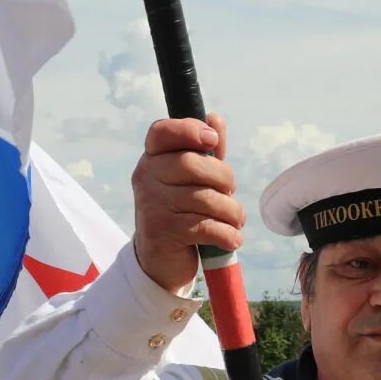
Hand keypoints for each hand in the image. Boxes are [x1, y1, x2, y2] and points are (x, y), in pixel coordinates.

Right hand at [131, 114, 241, 293]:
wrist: (160, 261)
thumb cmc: (182, 212)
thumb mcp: (194, 180)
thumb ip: (206, 151)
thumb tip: (215, 118)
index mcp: (152, 158)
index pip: (161, 132)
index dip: (188, 129)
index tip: (212, 140)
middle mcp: (146, 177)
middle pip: (193, 164)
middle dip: (224, 179)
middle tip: (230, 194)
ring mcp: (152, 205)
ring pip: (206, 199)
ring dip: (232, 213)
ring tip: (234, 221)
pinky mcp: (162, 232)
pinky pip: (207, 226)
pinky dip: (227, 235)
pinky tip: (230, 239)